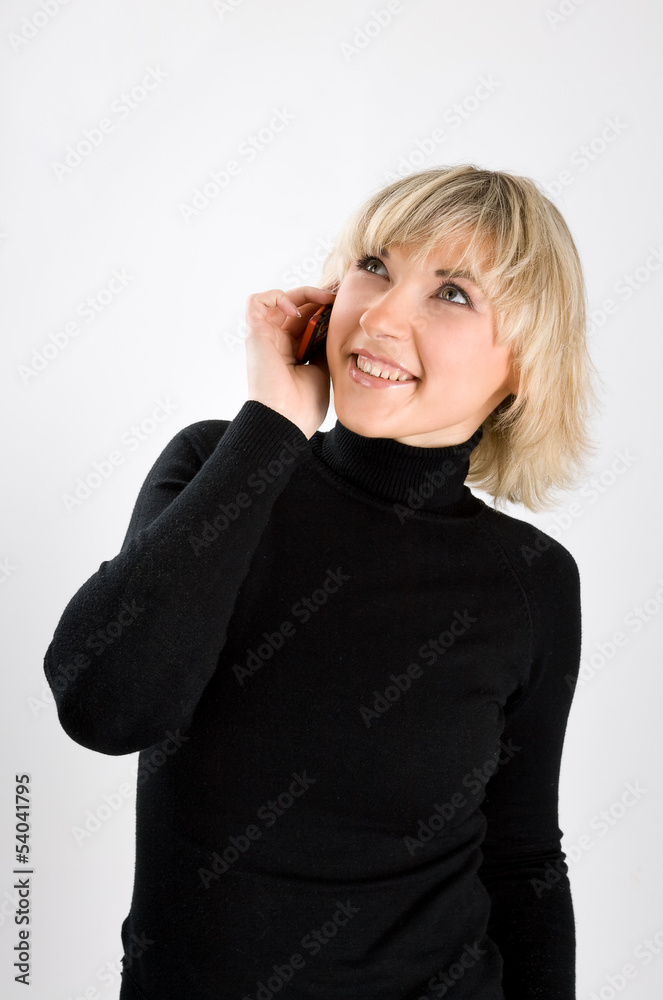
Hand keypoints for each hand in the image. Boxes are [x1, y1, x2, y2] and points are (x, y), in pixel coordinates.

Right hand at [244, 285, 336, 439]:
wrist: (287, 419)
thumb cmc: (304, 405)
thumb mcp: (323, 370)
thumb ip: (324, 347)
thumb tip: (334, 326)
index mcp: (294, 353)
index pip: (308, 321)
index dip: (324, 310)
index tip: (345, 305)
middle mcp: (278, 343)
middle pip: (297, 308)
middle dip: (319, 298)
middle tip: (340, 295)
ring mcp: (265, 337)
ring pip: (279, 300)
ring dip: (303, 294)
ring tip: (324, 299)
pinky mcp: (255, 334)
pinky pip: (257, 301)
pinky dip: (276, 297)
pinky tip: (297, 311)